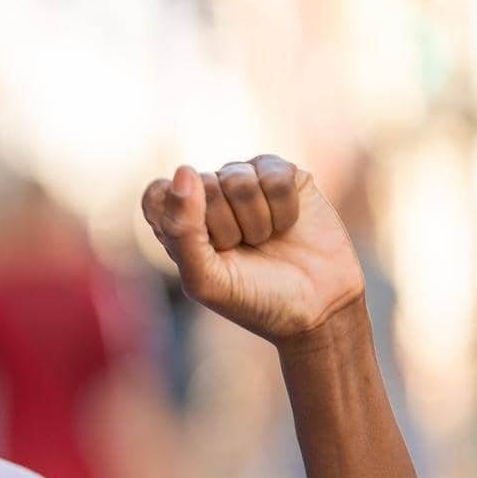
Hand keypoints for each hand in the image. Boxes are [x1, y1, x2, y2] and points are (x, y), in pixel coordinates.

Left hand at [141, 155, 364, 343]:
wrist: (319, 307)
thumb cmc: (254, 298)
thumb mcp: (206, 279)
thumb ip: (181, 230)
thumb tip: (185, 170)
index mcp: (178, 222)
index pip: (157, 193)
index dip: (181, 216)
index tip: (205, 247)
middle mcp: (208, 196)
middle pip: (202, 184)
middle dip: (226, 227)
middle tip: (243, 251)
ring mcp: (245, 182)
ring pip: (238, 178)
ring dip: (257, 221)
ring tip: (264, 241)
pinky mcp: (283, 175)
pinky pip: (275, 175)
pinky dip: (284, 209)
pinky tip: (288, 226)